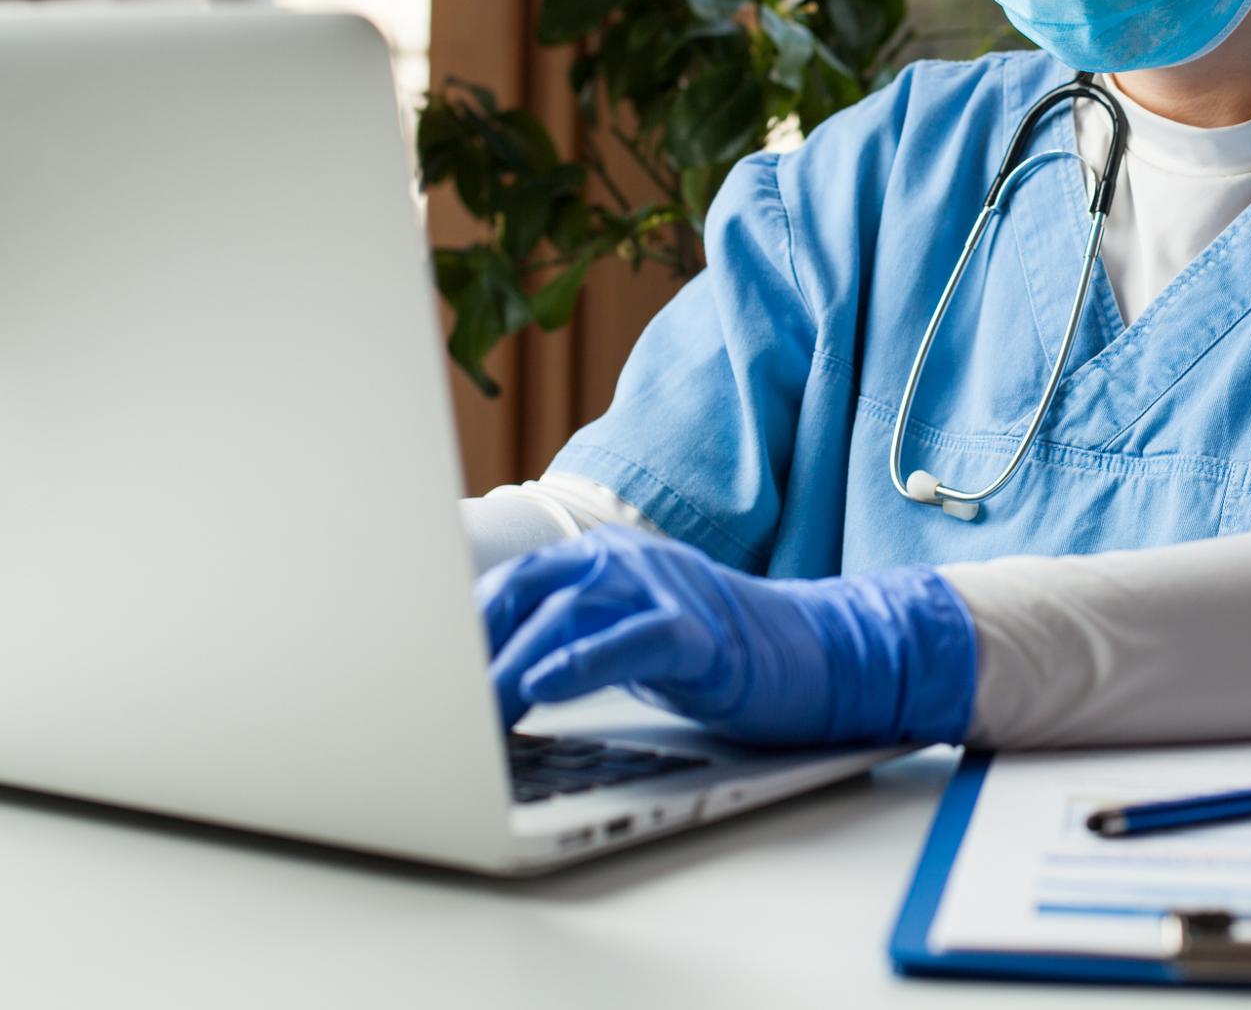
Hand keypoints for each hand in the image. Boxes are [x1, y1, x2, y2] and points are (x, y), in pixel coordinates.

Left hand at [475, 524, 977, 745]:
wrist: (813, 653)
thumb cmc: (710, 654)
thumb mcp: (624, 634)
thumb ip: (562, 637)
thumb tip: (479, 677)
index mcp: (600, 557)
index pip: (510, 581)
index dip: (457, 626)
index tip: (413, 670)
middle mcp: (625, 559)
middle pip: (526, 590)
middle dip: (472, 648)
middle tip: (429, 703)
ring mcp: (665, 589)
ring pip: (567, 614)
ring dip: (510, 666)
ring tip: (472, 715)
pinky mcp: (700, 631)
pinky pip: (632, 638)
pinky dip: (582, 660)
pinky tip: (544, 686)